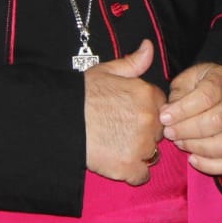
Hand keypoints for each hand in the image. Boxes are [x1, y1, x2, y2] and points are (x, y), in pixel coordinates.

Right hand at [84, 40, 166, 185]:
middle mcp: (149, 120)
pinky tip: (118, 162)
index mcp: (147, 95)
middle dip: (146, 132)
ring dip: (140, 153)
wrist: (60, 121)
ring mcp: (140, 145)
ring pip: (152, 154)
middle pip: (159, 131)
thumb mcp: (107, 71)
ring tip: (118, 147)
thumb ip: (133, 63)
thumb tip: (148, 47)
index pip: (161, 106)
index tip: (131, 114)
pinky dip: (132, 172)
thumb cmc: (82, 95)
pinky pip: (142, 175)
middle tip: (122, 131)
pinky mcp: (129, 167)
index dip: (147, 111)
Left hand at [160, 62, 221, 176]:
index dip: (182, 110)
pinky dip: (210, 166)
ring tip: (179, 143)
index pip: (206, 97)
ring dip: (196, 147)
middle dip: (187, 130)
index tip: (164, 117)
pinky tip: (192, 159)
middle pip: (217, 122)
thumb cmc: (202, 85)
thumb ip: (178, 95)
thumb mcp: (188, 80)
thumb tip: (166, 114)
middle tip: (169, 132)